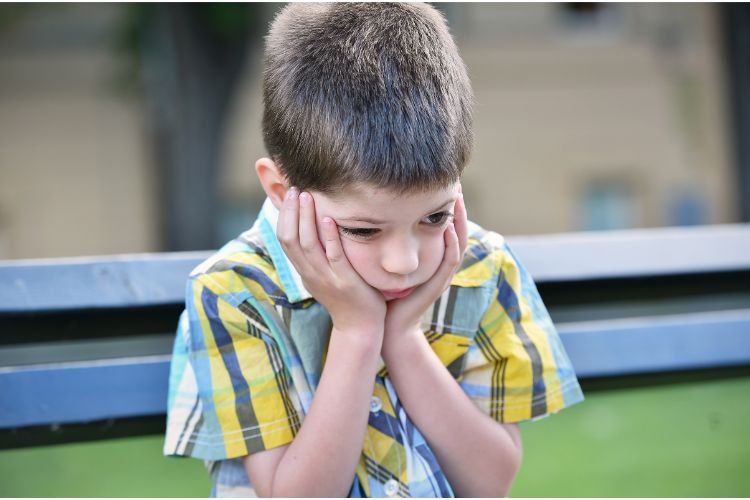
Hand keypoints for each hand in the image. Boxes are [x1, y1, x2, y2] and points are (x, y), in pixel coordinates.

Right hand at [277, 188, 386, 336]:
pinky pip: (334, 257)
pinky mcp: (345, 281)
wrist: (359, 328)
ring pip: (308, 245)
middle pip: (290, 239)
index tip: (288, 194)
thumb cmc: (347, 298)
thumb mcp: (325, 276)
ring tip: (307, 196)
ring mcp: (327, 277)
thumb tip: (313, 231)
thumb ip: (318, 256)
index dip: (284, 216)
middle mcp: (310, 273)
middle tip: (294, 188)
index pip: (284, 239)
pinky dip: (330, 237)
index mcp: (304, 271)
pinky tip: (330, 219)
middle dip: (290, 212)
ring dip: (306, 218)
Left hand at [382, 191, 468, 351]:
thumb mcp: (387, 261)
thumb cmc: (384, 294)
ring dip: (460, 221)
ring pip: (459, 243)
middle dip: (459, 208)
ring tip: (459, 199)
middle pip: (458, 230)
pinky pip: (450, 263)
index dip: (445, 206)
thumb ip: (386, 241)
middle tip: (458, 184)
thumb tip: (373, 214)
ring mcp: (441, 275)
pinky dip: (452, 246)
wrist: (387, 327)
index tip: (443, 182)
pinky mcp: (437, 286)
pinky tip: (450, 229)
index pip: (443, 226)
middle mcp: (439, 264)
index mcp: (430, 258)